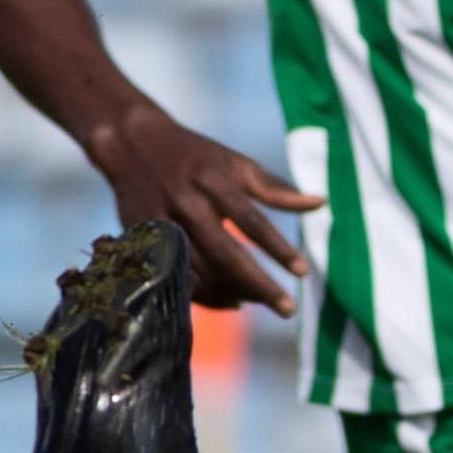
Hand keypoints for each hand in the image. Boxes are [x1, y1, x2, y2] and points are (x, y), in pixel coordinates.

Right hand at [86, 104, 323, 313]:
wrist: (132, 144)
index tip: (302, 271)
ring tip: (262, 302)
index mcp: (213, 182)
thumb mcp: (236, 163)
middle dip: (259, 285)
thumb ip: (275, 188)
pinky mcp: (144, 239)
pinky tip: (231, 301)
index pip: (251, 222)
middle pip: (225, 254)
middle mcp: (187, 205)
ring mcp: (163, 224)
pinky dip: (205, 295)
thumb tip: (320, 203)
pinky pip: (178, 277)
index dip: (278, 248)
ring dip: (234, 293)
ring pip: (200, 272)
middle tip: (288, 309)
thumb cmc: (197, 156)